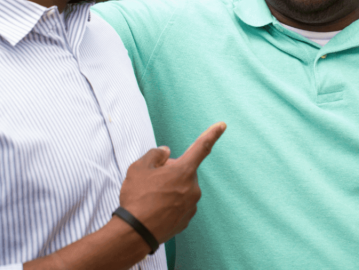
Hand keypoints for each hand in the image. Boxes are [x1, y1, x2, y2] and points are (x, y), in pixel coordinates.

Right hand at [120, 122, 226, 243]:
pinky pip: (179, 206)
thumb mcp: (139, 167)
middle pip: (183, 172)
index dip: (212, 134)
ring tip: (150, 199)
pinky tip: (154, 210)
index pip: (201, 147)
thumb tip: (165, 152)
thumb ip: (155, 155)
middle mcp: (193, 188)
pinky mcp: (186, 220)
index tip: (222, 125)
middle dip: (171, 172)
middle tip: (151, 181)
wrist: (135, 233)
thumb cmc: (137, 198)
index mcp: (184, 171)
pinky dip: (169, 205)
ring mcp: (191, 206)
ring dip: (170, 190)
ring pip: (181, 190)